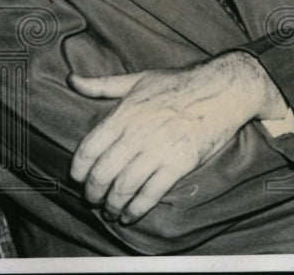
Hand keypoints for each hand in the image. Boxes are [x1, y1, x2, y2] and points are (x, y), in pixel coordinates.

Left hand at [68, 51, 286, 224]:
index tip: (79, 179)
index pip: (88, 150)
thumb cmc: (180, 83)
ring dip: (112, 205)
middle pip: (102, 173)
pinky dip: (136, 209)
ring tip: (110, 211)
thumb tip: (71, 80)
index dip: (78, 171)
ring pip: (124, 187)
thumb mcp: (138, 79)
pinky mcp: (179, 163)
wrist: (222, 89)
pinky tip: (130, 215)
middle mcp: (137, 133)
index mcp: (124, 113)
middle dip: (93, 193)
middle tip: (93, 199)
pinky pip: (151, 194)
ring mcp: (159, 149)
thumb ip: (102, 84)